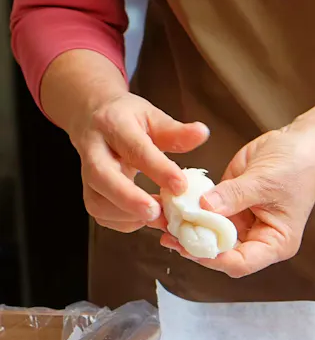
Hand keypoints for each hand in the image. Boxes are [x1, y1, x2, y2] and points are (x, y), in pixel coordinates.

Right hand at [69, 93, 208, 231]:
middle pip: (103, 176)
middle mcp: (94, 150)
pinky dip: (125, 223)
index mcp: (113, 125)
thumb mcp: (152, 117)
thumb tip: (202, 134)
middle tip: (156, 213)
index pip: (135, 148)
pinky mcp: (88, 194)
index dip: (158, 168)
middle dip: (129, 198)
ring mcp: (86, 175)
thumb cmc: (127, 119)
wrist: (91, 118)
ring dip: (129, 215)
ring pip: (98, 202)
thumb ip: (176, 131)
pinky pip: (101, 215)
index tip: (180, 186)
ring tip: (159, 217)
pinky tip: (145, 220)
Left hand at [160, 126, 314, 276]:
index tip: (190, 246)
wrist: (301, 142)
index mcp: (274, 243)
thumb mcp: (265, 181)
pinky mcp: (229, 206)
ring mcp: (241, 223)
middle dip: (194, 246)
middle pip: (220, 253)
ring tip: (162, 222)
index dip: (213, 259)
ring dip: (187, 229)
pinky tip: (171, 207)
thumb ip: (233, 196)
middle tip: (169, 236)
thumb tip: (203, 208)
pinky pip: (207, 213)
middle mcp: (256, 238)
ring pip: (209, 235)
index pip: (240, 262)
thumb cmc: (296, 165)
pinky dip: (190, 211)